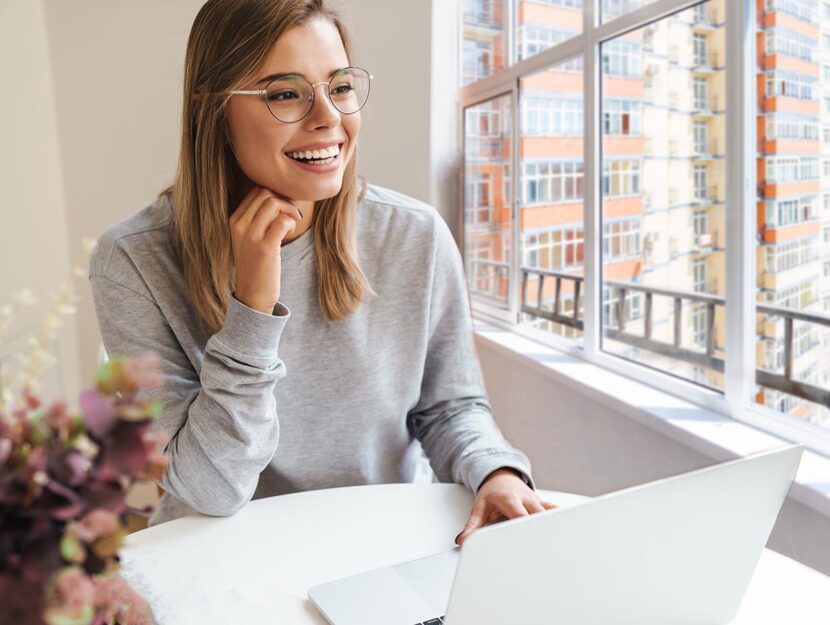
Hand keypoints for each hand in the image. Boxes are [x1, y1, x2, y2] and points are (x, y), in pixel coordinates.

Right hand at [229, 186, 302, 313]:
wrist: (253, 295)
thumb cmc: (258, 265)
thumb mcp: (251, 238)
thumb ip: (259, 218)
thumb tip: (281, 197)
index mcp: (234, 220)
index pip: (256, 191)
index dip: (275, 196)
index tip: (284, 211)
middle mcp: (239, 225)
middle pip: (265, 193)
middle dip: (284, 201)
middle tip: (291, 217)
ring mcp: (250, 236)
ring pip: (274, 203)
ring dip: (289, 211)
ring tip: (290, 226)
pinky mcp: (265, 247)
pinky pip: (283, 221)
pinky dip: (291, 223)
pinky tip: (289, 233)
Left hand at [455, 468, 555, 546]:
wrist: (501, 475)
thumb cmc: (492, 492)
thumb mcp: (479, 507)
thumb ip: (472, 525)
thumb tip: (463, 541)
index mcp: (510, 499)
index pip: (520, 515)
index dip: (525, 527)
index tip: (529, 540)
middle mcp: (526, 499)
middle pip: (539, 516)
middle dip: (542, 530)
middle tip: (545, 548)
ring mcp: (536, 501)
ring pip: (550, 512)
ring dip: (553, 525)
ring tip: (559, 542)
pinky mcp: (543, 504)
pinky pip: (555, 511)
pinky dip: (560, 520)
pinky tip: (566, 532)